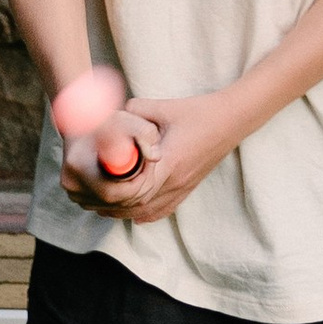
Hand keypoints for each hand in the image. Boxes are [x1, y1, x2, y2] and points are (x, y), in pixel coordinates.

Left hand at [62, 91, 235, 226]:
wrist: (232, 119)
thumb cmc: (199, 112)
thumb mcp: (165, 107)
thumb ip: (137, 110)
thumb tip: (115, 115)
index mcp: (169, 162)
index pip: (137, 187)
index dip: (116, 190)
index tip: (96, 186)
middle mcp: (176, 180)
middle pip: (140, 204)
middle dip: (115, 204)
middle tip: (91, 201)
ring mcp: (184, 186)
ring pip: (151, 210)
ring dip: (127, 212)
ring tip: (104, 209)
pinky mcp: (189, 187)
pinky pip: (166, 208)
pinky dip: (148, 214)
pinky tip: (135, 216)